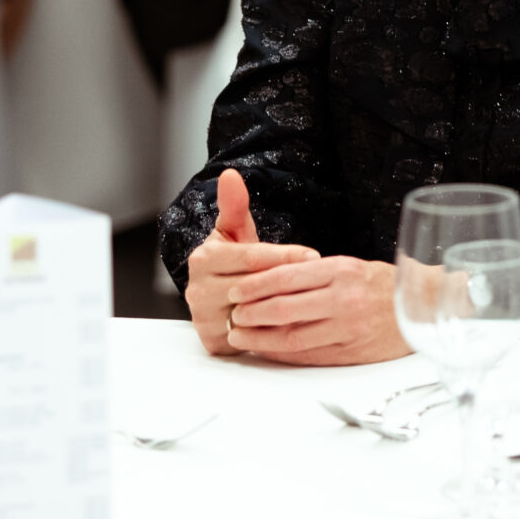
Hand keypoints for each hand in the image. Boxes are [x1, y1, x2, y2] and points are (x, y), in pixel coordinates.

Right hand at [183, 169, 316, 356]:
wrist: (217, 296)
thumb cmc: (231, 260)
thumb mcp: (233, 231)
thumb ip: (234, 206)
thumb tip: (230, 175)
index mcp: (204, 259)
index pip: (251, 257)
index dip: (284, 256)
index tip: (313, 255)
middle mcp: (198, 290)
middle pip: (253, 287)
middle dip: (289, 284)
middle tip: (321, 281)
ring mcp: (205, 319)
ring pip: (254, 315)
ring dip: (286, 310)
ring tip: (316, 302)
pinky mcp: (215, 343)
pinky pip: (253, 339)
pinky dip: (277, 333)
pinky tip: (301, 325)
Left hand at [225, 254, 406, 365]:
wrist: (422, 308)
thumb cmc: (384, 285)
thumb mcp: (350, 266)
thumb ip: (314, 274)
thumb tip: (271, 281)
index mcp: (340, 270)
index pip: (286, 277)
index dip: (255, 285)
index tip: (236, 290)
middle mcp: (343, 299)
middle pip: (284, 307)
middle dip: (251, 312)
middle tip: (233, 314)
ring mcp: (347, 329)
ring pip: (292, 336)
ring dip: (260, 338)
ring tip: (241, 336)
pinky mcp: (351, 353)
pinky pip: (308, 356)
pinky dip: (282, 355)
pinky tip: (267, 352)